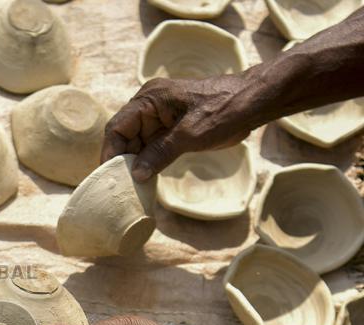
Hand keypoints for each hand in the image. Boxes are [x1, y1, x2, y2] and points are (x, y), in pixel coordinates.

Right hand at [103, 75, 254, 181]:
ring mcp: (160, 116)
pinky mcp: (170, 126)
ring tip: (132, 186)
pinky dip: (148, 160)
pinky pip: (150, 144)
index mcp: (149, 99)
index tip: (108, 176)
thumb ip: (159, 154)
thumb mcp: (190, 135)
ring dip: (135, 163)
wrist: (255, 101)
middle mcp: (149, 105)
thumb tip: (136, 175)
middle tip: (120, 185)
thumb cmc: (225, 110)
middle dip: (122, 160)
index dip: (110, 152)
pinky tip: (147, 178)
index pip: (117, 127)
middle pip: (124, 135)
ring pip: (136, 142)